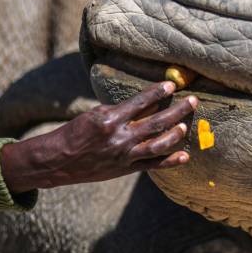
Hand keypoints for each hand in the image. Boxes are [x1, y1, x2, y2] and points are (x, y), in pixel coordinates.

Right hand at [0, 81, 196, 193]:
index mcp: (109, 118)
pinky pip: (153, 164)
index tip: (172, 84)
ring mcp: (125, 154)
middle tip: (193, 100)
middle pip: (156, 121)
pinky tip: (185, 155)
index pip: (140, 102)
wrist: (58, 161)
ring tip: (186, 125)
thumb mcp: (93, 116)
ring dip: (176, 133)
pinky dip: (170, 160)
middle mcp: (119, 136)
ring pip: (158, 143)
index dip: (158, 93)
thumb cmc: (74, 133)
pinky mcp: (126, 168)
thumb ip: (118, 112)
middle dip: (177, 110)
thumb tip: (145, 103)